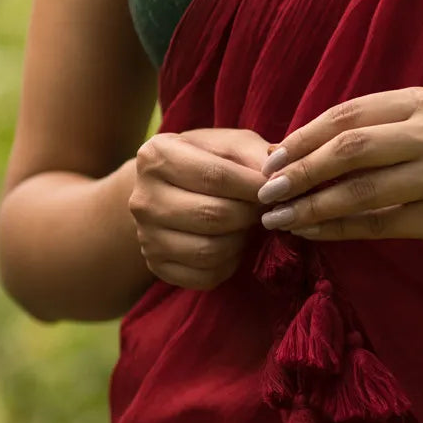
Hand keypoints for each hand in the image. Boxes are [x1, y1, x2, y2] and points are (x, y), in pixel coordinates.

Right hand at [129, 127, 271, 289]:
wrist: (168, 192)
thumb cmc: (207, 163)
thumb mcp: (230, 146)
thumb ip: (256, 155)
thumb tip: (279, 177)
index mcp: (156, 157)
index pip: (215, 176)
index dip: (253, 187)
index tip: (275, 190)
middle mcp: (144, 199)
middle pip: (213, 216)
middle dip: (249, 215)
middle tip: (262, 210)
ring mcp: (146, 237)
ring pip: (210, 250)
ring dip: (240, 241)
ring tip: (244, 226)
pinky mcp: (157, 267)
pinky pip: (206, 276)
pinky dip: (228, 264)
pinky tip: (230, 246)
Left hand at [255, 88, 422, 260]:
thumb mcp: (420, 131)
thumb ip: (371, 130)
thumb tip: (295, 149)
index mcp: (422, 102)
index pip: (348, 113)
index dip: (304, 136)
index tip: (271, 159)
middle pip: (350, 147)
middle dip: (301, 171)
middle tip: (267, 191)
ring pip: (360, 190)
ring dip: (311, 206)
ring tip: (279, 218)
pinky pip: (375, 224)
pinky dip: (336, 229)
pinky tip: (310, 232)